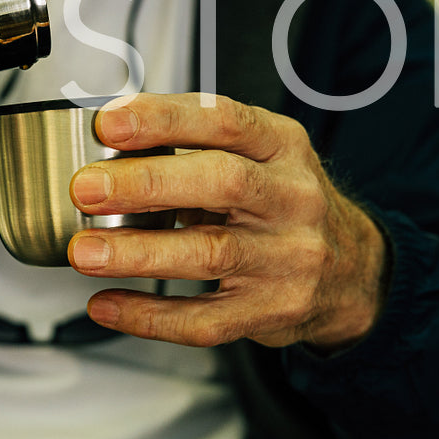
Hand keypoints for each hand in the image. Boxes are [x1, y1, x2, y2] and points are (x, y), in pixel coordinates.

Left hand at [66, 93, 387, 349]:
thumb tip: (107, 145)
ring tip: (85, 252)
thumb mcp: (260, 157)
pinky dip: (149, 315)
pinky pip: (205, 319)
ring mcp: (287, 259)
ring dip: (138, 253)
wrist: (353, 272)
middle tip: (87, 188)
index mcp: (283, 147)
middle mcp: (292, 199)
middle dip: (146, 184)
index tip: (110, 124)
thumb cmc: (282, 204)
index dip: (165, 119)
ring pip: (210, 253)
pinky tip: (107, 304)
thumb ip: (197, 147)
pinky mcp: (272, 312)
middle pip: (221, 183)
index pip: (225, 120)